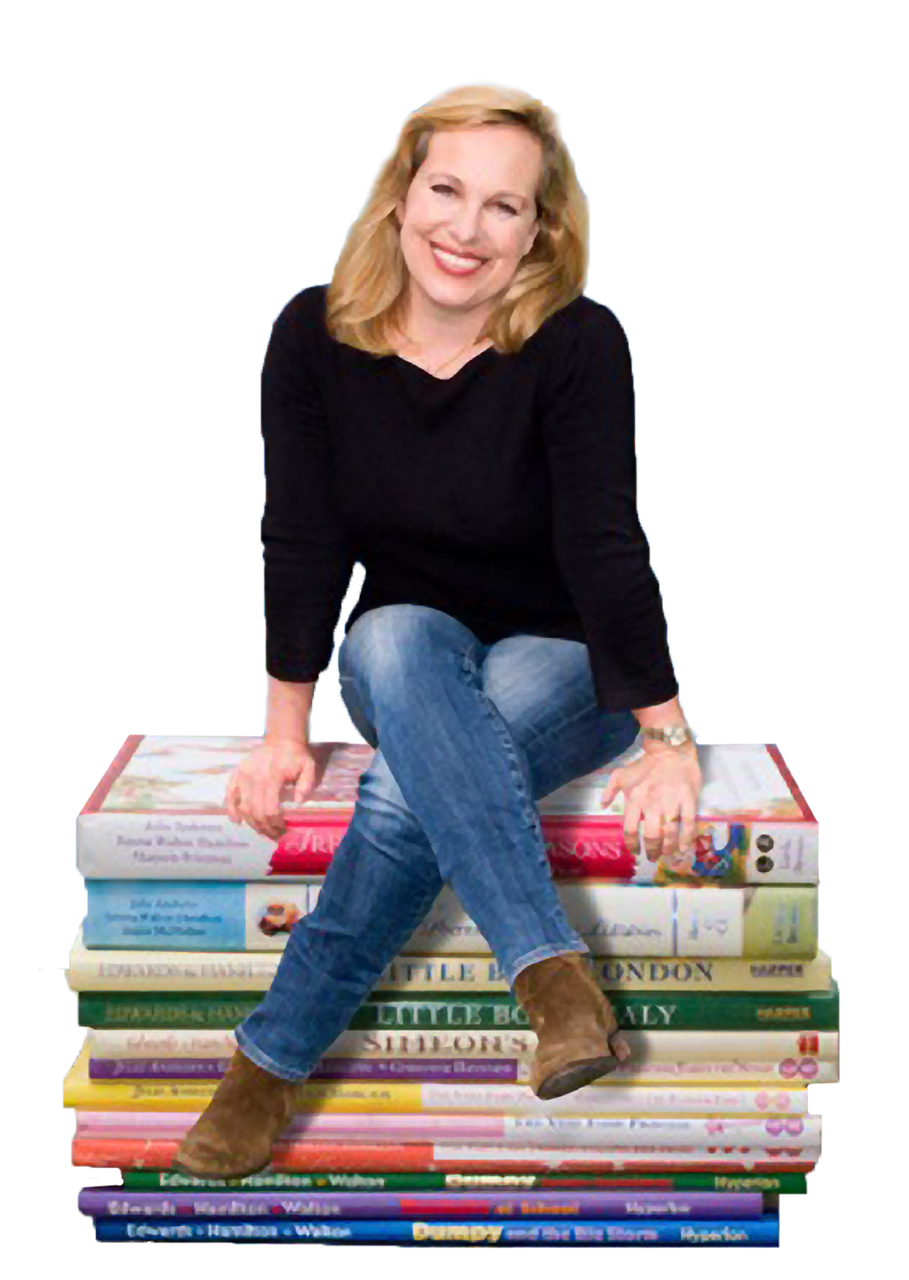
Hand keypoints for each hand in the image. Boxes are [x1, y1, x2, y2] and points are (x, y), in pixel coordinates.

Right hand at [224, 739, 317, 839]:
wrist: (281, 739)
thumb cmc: (295, 755)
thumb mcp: (308, 766)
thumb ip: (306, 783)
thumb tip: (297, 802)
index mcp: (271, 777)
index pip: (270, 808)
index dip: (275, 823)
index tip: (282, 829)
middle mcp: (254, 777)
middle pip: (255, 811)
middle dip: (264, 827)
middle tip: (273, 834)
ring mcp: (242, 776)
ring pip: (243, 806)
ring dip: (251, 822)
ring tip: (261, 830)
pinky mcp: (236, 774)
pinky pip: (230, 794)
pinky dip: (231, 809)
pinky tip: (236, 821)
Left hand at [599, 743, 701, 862]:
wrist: (670, 749)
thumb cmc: (645, 765)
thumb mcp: (621, 774)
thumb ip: (610, 790)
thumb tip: (602, 805)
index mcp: (634, 799)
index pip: (630, 828)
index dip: (632, 844)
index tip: (636, 852)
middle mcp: (651, 803)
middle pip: (651, 835)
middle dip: (651, 850)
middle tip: (653, 857)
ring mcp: (671, 802)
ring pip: (669, 833)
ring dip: (668, 848)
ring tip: (667, 855)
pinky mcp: (688, 800)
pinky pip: (688, 824)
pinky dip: (686, 839)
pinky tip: (684, 848)